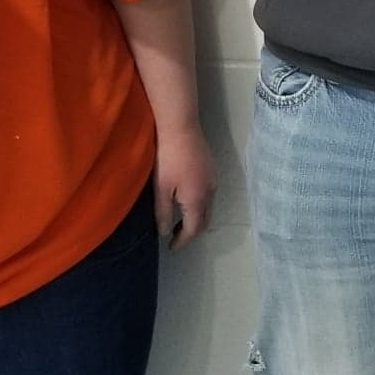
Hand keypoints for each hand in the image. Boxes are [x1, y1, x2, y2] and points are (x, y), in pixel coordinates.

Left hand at [152, 123, 216, 250]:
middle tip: (175, 235)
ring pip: (208, 207)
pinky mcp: (211, 169)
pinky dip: (199, 204)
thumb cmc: (167, 159)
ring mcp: (213, 179)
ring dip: (196, 217)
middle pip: (205, 220)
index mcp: (198, 200)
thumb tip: (165, 233)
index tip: (171, 247)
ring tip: (179, 219)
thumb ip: (163, 213)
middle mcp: (210, 192)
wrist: (181, 127)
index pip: (193, 229)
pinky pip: (209, 195)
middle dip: (191, 231)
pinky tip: (186, 199)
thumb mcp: (161, 189)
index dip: (182, 241)